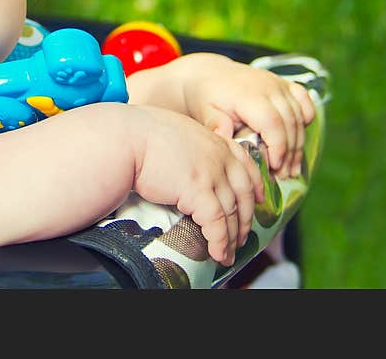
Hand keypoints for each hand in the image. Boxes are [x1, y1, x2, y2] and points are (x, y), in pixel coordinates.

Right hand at [131, 105, 264, 264]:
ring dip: (233, 237)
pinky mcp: (198, 191)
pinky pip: (216, 223)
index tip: (259, 198)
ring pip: (232, 212)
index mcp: (215, 141)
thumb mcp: (177, 132)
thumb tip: (189, 164)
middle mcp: (219, 157)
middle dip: (246, 219)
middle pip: (244, 193)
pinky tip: (218, 254)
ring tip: (228, 253)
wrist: (126, 139)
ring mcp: (211, 173)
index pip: (246, 164)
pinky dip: (219, 242)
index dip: (256, 185)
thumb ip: (192, 147)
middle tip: (242, 236)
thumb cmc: (141, 134)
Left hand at [176, 53, 315, 179]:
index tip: (274, 167)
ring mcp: (278, 84)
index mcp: (248, 95)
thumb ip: (215, 125)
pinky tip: (297, 139)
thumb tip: (223, 136)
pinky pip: (305, 101)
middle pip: (289, 124)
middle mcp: (268, 87)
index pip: (272, 123)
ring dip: (298, 144)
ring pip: (299, 117)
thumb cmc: (206, 96)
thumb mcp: (204, 111)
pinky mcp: (285, 85)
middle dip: (289, 153)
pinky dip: (305, 120)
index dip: (278, 147)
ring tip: (291, 169)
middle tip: (283, 175)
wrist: (209, 75)